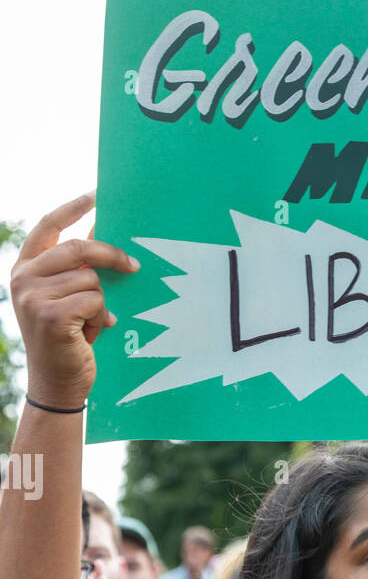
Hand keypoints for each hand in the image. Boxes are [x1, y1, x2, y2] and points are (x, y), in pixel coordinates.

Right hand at [10, 192, 139, 410]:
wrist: (57, 385)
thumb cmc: (68, 341)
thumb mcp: (68, 299)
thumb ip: (78, 269)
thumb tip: (102, 232)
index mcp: (24, 269)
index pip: (48, 226)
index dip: (73, 208)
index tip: (97, 194)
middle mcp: (22, 278)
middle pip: (78, 247)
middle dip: (111, 255)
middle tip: (134, 266)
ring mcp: (33, 296)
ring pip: (90, 278)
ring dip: (101, 302)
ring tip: (93, 323)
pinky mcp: (51, 315)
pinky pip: (94, 300)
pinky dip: (101, 317)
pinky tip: (92, 334)